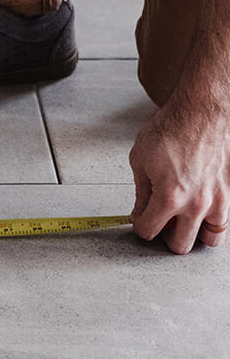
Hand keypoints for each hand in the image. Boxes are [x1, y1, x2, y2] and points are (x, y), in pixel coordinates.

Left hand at [129, 101, 229, 252]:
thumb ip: (141, 191)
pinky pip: (224, 220)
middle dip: (165, 236)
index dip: (139, 225)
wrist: (202, 112)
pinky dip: (212, 220)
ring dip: (194, 233)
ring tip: (183, 218)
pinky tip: (201, 207)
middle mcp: (197, 205)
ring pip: (210, 240)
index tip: (139, 218)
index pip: (148, 230)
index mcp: (169, 197)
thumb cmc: (172, 129)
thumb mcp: (140, 159)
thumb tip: (140, 210)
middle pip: (180, 246)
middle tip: (160, 221)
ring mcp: (219, 200)